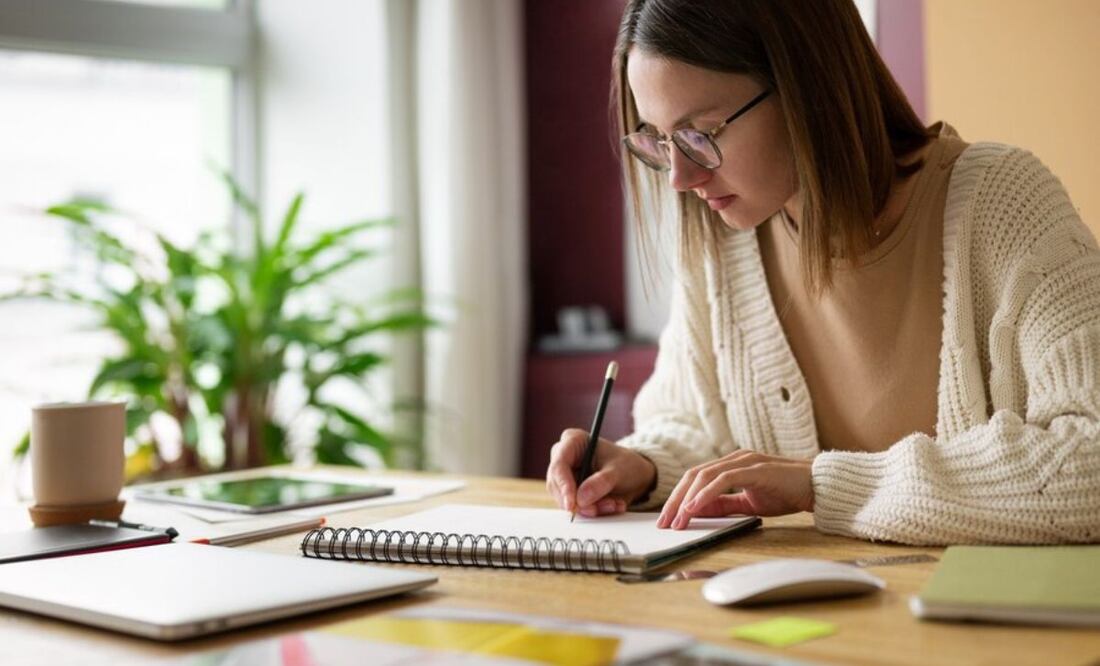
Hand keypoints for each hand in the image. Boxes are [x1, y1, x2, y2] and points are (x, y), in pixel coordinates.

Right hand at [545, 428, 656, 517]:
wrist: (635, 475)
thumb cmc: (626, 464)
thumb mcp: (619, 471)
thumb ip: (601, 482)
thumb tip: (581, 498)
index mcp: (573, 441)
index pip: (559, 465)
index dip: (564, 485)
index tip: (573, 503)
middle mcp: (564, 458)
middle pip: (558, 485)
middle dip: (579, 502)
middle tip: (597, 510)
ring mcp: (565, 476)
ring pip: (566, 499)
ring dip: (590, 507)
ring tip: (613, 504)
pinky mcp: (570, 492)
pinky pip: (575, 507)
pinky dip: (594, 510)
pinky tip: (611, 504)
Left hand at [657, 451, 813, 529]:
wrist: (818, 486)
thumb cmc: (786, 492)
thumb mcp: (749, 503)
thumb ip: (724, 505)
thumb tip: (697, 513)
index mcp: (731, 465)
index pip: (696, 479)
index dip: (678, 498)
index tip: (668, 519)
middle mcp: (734, 459)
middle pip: (693, 476)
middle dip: (675, 500)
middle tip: (664, 523)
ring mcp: (744, 461)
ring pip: (704, 476)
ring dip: (687, 499)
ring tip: (677, 520)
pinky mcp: (754, 468)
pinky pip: (723, 479)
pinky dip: (705, 493)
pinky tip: (694, 507)